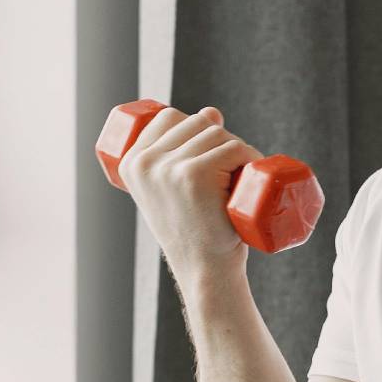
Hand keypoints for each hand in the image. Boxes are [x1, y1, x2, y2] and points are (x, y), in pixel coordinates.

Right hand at [116, 105, 257, 286]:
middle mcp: (144, 163)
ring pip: (218, 134)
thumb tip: (211, 111)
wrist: (204, 270)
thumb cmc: (194, 230)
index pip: (168, 116)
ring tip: (239, 180)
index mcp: (130, 163)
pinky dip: (250, 158)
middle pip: (196, 121)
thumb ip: (177, 153)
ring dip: (239, 150)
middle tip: (229, 173)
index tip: (209, 155)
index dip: (195, 127)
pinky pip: (234, 148)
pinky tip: (251, 175)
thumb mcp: (172, 189)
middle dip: (220, 139)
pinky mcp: (195, 174)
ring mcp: (168, 168)